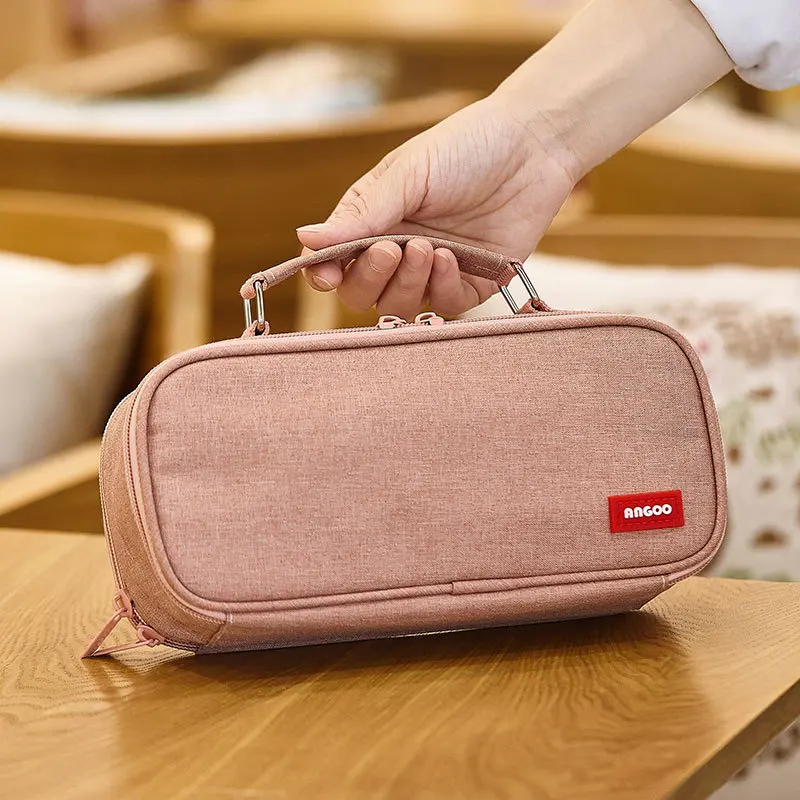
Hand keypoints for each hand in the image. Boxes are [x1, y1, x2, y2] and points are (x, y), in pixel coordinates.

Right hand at [296, 94, 578, 319]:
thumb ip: (361, 214)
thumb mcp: (408, 174)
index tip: (329, 274)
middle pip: (363, 295)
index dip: (326, 274)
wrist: (533, 146)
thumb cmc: (465, 147)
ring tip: (427, 248)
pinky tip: (451, 257)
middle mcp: (399, 252)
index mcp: (373, 222)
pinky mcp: (472, 284)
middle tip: (391, 250)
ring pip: (400, 307)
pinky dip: (442, 288)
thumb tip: (304, 238)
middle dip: (370, 279)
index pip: (335, 263)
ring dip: (408, 284)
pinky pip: (445, 308)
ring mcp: (434, 272)